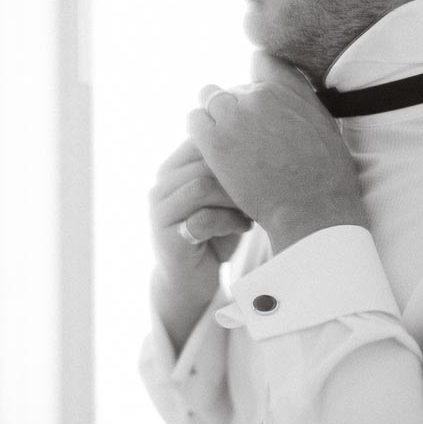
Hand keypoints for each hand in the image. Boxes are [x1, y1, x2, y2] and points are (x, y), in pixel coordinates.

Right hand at [150, 138, 252, 271]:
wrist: (191, 282)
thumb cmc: (213, 235)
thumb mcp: (221, 199)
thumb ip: (227, 174)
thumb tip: (261, 144)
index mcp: (170, 171)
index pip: (199, 142)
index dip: (232, 151)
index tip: (260, 166)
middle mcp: (160, 188)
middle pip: (202, 162)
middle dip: (237, 176)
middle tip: (262, 190)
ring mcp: (160, 212)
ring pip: (200, 187)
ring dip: (234, 199)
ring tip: (251, 211)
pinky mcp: (168, 238)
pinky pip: (202, 219)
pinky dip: (229, 221)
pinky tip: (242, 227)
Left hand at [187, 52, 368, 252]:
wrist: (312, 207)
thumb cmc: (325, 172)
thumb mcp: (322, 122)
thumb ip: (298, 99)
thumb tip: (284, 91)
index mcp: (288, 89)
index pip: (261, 60)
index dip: (256, 76)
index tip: (256, 94)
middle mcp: (259, 96)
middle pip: (232, 86)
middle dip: (235, 104)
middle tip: (242, 132)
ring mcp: (234, 117)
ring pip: (208, 97)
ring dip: (214, 114)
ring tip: (225, 138)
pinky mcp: (215, 141)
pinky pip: (194, 120)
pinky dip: (200, 130)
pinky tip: (211, 147)